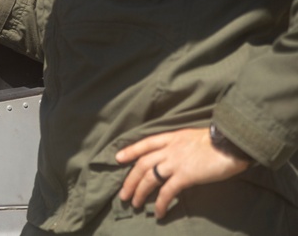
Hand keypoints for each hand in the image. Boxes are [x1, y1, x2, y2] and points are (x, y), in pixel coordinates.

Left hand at [115, 127, 251, 218]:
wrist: (231, 144)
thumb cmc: (218, 141)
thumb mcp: (194, 137)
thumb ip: (181, 145)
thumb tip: (176, 156)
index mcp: (172, 137)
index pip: (145, 144)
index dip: (130, 151)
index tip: (118, 158)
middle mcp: (169, 149)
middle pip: (142, 164)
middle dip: (130, 180)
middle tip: (123, 194)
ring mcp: (176, 162)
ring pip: (149, 178)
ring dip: (139, 192)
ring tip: (134, 203)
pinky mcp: (185, 176)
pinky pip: (167, 192)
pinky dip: (160, 203)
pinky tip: (157, 213)